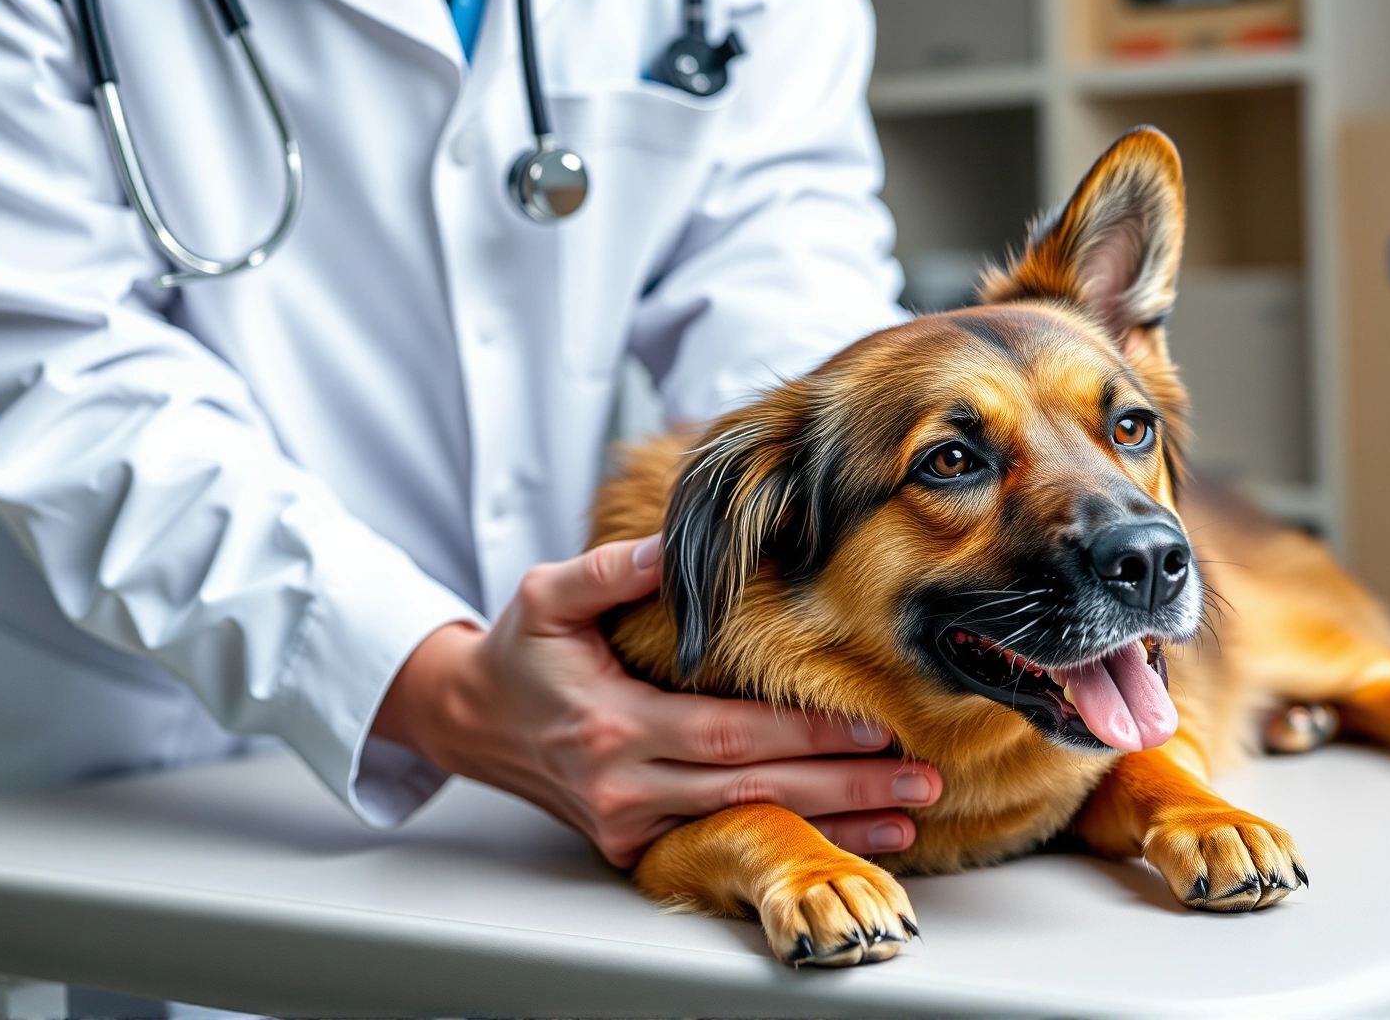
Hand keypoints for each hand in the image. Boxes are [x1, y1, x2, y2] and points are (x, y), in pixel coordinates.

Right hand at [372, 534, 942, 867]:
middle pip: (753, 791)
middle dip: (844, 788)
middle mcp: (621, 786)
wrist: (470, 719)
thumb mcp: (549, 594)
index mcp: (610, 725)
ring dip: (833, 826)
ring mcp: (627, 823)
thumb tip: (677, 546)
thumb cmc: (518, 652)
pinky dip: (790, 841)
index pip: (727, 734)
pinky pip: (722, 842)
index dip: (804, 734)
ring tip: (907, 819)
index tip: (874, 725)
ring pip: (746, 827)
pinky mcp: (631, 843)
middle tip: (919, 780)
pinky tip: (848, 839)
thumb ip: (615, 571)